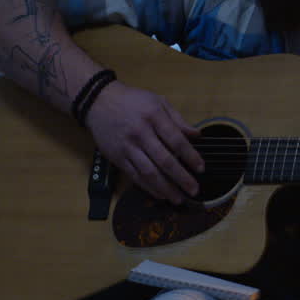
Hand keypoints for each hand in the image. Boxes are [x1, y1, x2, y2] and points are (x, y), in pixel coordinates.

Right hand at [85, 81, 203, 203]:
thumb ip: (178, 119)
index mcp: (154, 117)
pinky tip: (160, 194)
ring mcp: (128, 147)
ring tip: (178, 198)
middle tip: (193, 190)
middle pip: (164, 160)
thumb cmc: (132, 101)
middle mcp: (141, 133)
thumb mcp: (157, 101)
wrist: (99, 102)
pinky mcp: (117, 157)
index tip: (201, 168)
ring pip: (148, 172)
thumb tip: (196, 134)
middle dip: (181, 178)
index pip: (176, 140)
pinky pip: (134, 176)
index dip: (190, 156)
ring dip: (165, 188)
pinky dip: (148, 187)